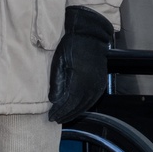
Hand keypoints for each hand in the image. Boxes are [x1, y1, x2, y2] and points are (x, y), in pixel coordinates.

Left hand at [48, 6, 113, 123]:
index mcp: (81, 78)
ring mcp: (99, 81)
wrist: (89, 33)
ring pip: (88, 103)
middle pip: (79, 105)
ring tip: (65, 116)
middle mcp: (92, 82)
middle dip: (67, 114)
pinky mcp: (102, 79)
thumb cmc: (71, 44)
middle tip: (56, 118)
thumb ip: (57, 81)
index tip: (51, 116)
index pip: (69, 102)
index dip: (60, 111)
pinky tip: (79, 107)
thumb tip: (54, 100)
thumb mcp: (59, 61)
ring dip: (76, 111)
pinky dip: (86, 105)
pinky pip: (94, 97)